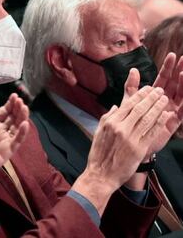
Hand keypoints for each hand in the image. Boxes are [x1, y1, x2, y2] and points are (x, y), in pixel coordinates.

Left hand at [0, 93, 27, 190]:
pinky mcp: (6, 152)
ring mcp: (5, 142)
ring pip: (17, 128)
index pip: (5, 112)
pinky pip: (16, 142)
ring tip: (24, 107)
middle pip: (13, 118)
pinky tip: (24, 124)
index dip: (10, 104)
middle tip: (19, 99)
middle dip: (17, 108)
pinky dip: (21, 133)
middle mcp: (1, 132)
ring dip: (22, 117)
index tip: (14, 95)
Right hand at [72, 85, 169, 214]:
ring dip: (158, 107)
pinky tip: (165, 115)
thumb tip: (116, 107)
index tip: (147, 89)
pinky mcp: (139, 148)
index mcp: (110, 122)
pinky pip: (152, 132)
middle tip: (159, 90)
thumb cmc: (99, 154)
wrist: (101, 174)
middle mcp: (121, 128)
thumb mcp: (98, 132)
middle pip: (139, 109)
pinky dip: (160, 123)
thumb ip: (107, 117)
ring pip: (147, 119)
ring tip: (164, 99)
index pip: (128, 104)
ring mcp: (131, 138)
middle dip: (151, 98)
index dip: (139, 95)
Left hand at [124, 56, 182, 157]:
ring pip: (181, 95)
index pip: (163, 78)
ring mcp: (170, 111)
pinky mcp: (172, 123)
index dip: (167, 67)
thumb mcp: (129, 102)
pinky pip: (182, 112)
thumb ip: (132, 87)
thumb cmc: (128, 122)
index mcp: (154, 95)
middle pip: (174, 84)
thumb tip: (133, 69)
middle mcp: (165, 102)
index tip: (172, 55)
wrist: (128, 144)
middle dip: (179, 72)